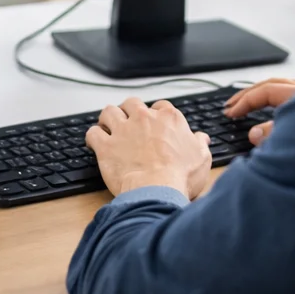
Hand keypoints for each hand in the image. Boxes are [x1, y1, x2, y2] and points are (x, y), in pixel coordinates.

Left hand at [87, 97, 212, 199]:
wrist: (157, 190)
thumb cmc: (180, 176)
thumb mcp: (202, 158)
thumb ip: (199, 144)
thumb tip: (201, 138)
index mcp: (169, 119)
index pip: (161, 106)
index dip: (156, 114)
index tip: (155, 123)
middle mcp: (144, 119)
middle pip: (132, 103)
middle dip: (129, 111)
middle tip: (129, 122)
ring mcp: (124, 130)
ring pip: (109, 111)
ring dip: (108, 118)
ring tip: (108, 126)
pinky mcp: (106, 146)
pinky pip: (93, 133)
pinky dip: (92, 137)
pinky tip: (94, 143)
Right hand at [223, 78, 294, 145]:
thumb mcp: (294, 145)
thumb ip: (270, 137)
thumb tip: (255, 133)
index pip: (265, 92)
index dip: (245, 102)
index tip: (230, 114)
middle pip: (273, 84)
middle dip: (249, 94)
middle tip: (231, 105)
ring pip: (284, 87)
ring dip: (263, 94)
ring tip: (247, 104)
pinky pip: (294, 95)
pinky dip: (278, 100)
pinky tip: (273, 109)